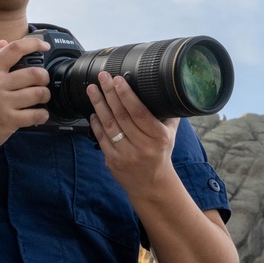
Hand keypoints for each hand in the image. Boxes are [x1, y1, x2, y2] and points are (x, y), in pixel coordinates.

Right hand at [0, 38, 52, 157]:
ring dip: (45, 96)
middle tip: (42, 83)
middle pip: (34, 73)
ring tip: (40, 99)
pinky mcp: (9, 120)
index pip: (13, 49)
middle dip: (45, 78)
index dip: (33, 44)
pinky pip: (37, 114)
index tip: (44, 46)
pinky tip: (38, 114)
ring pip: (39, 93)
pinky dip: (43, 115)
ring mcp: (2, 103)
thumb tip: (3, 42)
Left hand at [86, 71, 179, 197]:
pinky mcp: (113, 161)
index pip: (139, 112)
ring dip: (99, 105)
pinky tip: (94, 111)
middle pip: (121, 115)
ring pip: (109, 125)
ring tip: (93, 89)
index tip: (118, 79)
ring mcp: (126, 154)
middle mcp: (142, 146)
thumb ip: (168, 114)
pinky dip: (96, 123)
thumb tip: (165, 90)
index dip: (126, 94)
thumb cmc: (161, 154)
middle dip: (110, 94)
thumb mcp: (171, 134)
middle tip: (102, 77)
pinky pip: (101, 138)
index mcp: (158, 137)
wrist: (152, 184)